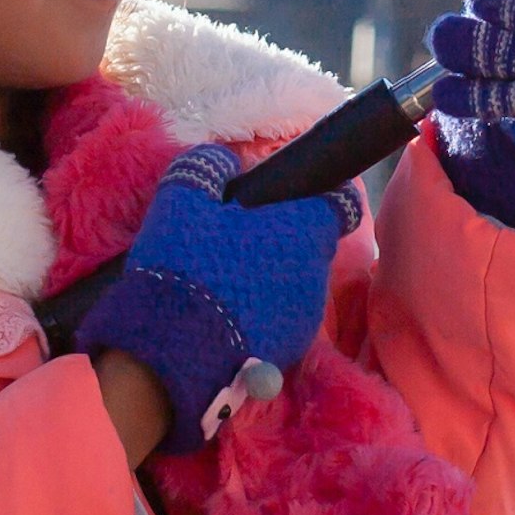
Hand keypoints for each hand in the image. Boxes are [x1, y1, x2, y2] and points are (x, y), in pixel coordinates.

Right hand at [76, 145, 349, 453]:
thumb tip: (223, 161)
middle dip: (285, 240)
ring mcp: (304, 316)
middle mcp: (316, 272)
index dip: (321, 197)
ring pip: (296, 283)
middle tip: (240, 240)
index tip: (291, 199)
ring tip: (227, 283)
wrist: (173, 353)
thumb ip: (205, 169)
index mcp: (303, 228)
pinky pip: (280, 320)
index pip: (341, 204)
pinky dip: (262, 314)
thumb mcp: (181, 202)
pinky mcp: (288, 352)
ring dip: (272, 278)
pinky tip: (226, 316)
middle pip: (312, 245)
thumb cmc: (186, 267)